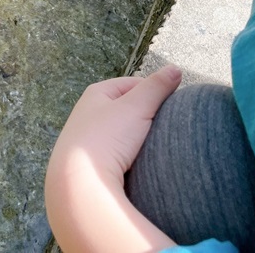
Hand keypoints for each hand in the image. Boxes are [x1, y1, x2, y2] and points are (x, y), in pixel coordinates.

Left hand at [45, 66, 181, 252]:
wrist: (79, 184)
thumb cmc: (107, 139)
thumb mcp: (136, 107)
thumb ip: (156, 87)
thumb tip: (175, 69)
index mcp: (96, 94)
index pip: (133, 85)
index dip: (154, 93)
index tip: (171, 107)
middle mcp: (87, 114)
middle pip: (126, 110)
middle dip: (146, 118)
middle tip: (165, 129)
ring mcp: (86, 140)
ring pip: (121, 134)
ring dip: (137, 141)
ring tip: (152, 149)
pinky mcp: (88, 164)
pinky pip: (115, 156)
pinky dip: (127, 158)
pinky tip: (136, 166)